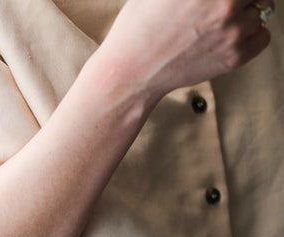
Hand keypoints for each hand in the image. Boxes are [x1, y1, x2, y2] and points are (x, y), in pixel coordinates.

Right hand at [102, 0, 273, 98]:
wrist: (132, 70)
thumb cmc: (140, 24)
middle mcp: (225, 3)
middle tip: (230, 1)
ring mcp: (233, 32)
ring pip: (263, 8)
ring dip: (249, 9)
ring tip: (225, 17)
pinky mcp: (234, 58)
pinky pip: (263, 37)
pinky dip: (254, 32)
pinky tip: (234, 33)